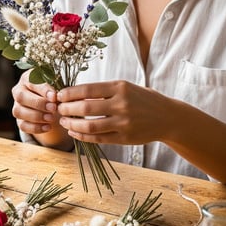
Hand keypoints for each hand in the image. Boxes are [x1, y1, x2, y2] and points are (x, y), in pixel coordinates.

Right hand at [11, 71, 69, 148]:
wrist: (51, 103)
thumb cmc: (53, 91)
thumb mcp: (56, 86)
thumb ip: (56, 89)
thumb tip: (56, 98)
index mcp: (27, 78)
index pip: (31, 82)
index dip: (43, 90)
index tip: (54, 97)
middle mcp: (18, 91)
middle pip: (21, 97)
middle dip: (38, 104)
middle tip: (53, 108)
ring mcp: (17, 106)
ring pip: (19, 112)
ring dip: (36, 116)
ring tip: (51, 119)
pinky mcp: (19, 120)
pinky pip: (22, 125)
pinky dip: (36, 128)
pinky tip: (48, 127)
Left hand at [55, 80, 177, 144]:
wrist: (168, 117)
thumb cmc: (143, 99)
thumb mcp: (126, 87)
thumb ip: (104, 90)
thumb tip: (75, 92)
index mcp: (120, 87)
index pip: (87, 89)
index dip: (69, 93)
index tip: (59, 95)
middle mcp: (122, 104)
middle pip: (85, 108)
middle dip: (67, 109)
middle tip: (58, 109)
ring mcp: (124, 123)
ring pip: (90, 126)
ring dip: (72, 125)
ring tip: (64, 122)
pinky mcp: (125, 138)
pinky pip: (98, 138)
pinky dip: (83, 137)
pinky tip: (75, 133)